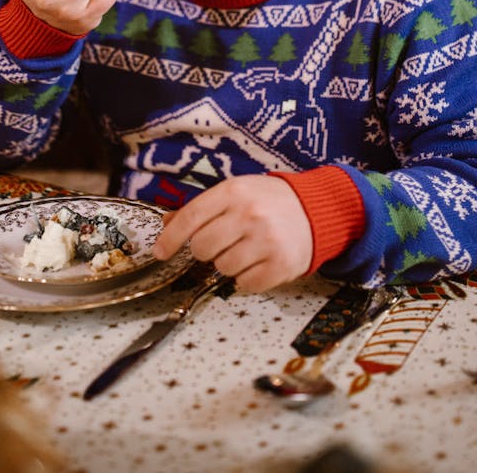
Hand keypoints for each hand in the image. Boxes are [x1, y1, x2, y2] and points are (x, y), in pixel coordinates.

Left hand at [151, 174, 312, 292]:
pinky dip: (246, 278)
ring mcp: (266, 241)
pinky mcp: (281, 265)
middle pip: (202, 247)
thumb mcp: (236, 192)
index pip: (191, 217)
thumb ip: (202, 207)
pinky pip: (244, 285)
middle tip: (222, 241)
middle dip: (206, 249)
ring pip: (222, 268)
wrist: (316, 210)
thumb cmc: (269, 201)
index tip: (160, 252)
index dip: (171, 238)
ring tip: (245, 249)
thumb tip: (167, 223)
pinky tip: (257, 261)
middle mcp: (249, 215)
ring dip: (227, 263)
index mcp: (234, 191)